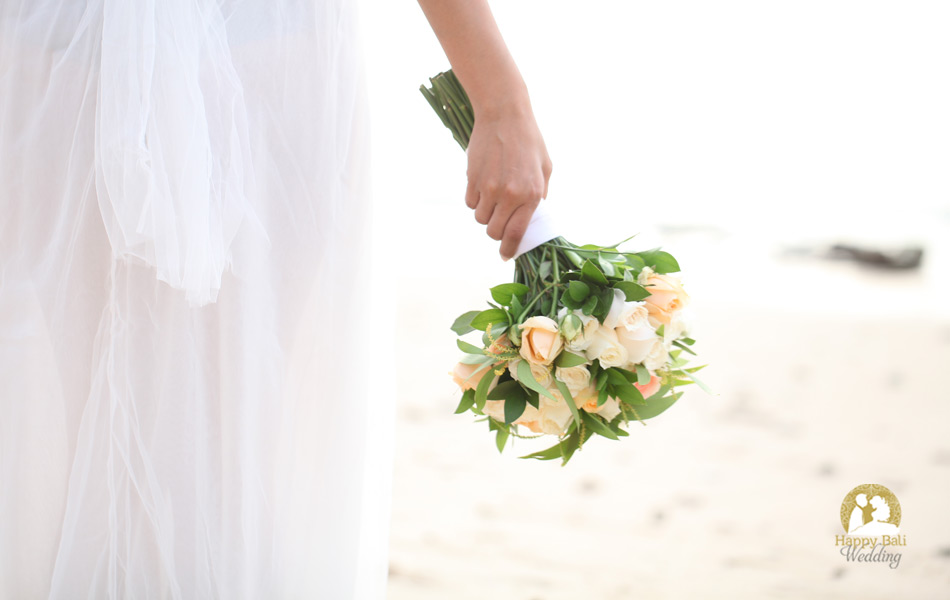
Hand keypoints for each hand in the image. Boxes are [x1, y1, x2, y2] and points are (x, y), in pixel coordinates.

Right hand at [465, 107, 551, 260]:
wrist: (504, 115)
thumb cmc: (529, 141)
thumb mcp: (545, 168)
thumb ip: (540, 196)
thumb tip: (530, 219)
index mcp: (532, 194)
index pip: (516, 234)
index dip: (509, 249)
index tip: (505, 255)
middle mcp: (510, 194)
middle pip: (494, 231)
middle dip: (496, 231)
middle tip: (500, 219)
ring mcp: (489, 187)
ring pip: (481, 218)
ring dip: (486, 214)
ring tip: (493, 196)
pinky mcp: (473, 179)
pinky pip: (470, 203)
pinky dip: (476, 200)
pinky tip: (484, 184)